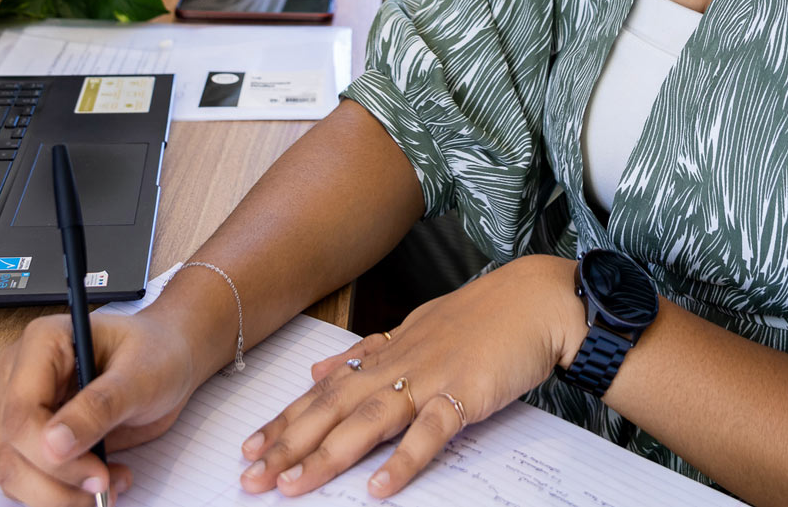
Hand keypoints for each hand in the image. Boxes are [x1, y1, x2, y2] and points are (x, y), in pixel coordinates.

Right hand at [0, 309, 198, 505]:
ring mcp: (20, 407)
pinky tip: (104, 479)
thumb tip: (54, 445)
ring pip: (11, 471)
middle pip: (9, 449)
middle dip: (56, 483)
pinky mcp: (30, 436)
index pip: (21, 414)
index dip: (51, 455)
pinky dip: (61, 493)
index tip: (96, 474)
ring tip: (111, 484)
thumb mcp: (140, 376)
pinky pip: (27, 479)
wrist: (168, 360)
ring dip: (58, 495)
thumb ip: (99, 407)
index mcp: (42, 343)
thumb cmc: (157, 354)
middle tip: (106, 487)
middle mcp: (20, 375)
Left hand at [238, 254, 585, 498]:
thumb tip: (320, 369)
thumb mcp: (415, 327)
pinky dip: (403, 462)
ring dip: (327, 454)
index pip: (325, 390)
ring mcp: (430, 379)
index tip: (250, 446)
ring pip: (368, 421)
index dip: (286, 419)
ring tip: (292, 485)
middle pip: (333, 408)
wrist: (537, 300)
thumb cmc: (484, 317)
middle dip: (288, 444)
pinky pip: (429, 433)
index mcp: (386, 352)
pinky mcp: (465, 395)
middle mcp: (399, 364)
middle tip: (251, 477)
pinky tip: (378, 490)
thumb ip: (367, 352)